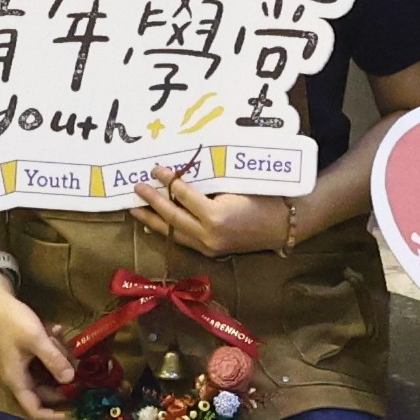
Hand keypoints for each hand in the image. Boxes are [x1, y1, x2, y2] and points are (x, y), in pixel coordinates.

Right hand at [0, 265, 77, 405]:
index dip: (55, 416)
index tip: (76, 413)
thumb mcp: (36, 339)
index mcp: (17, 380)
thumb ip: (54, 360)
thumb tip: (71, 380)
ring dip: (59, 359)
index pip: (35, 410)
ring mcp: (22, 365)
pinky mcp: (26, 353)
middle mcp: (18, 377)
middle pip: (46, 392)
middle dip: (64, 382)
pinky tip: (56, 330)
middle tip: (82, 371)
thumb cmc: (12, 321)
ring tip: (61, 339)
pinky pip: (44, 359)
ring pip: (47, 373)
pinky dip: (53, 349)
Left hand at [126, 171, 290, 256]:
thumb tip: (181, 176)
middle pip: (173, 218)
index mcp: (217, 216)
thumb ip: (209, 184)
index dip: (168, 180)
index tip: (156, 168)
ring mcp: (209, 247)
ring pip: (174, 233)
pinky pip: (184, 240)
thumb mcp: (236, 185)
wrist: (284, 225)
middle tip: (136, 187)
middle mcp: (209, 235)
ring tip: (136, 209)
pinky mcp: (211, 251)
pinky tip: (156, 224)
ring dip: (153, 220)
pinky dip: (169, 231)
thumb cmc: (265, 197)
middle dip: (153, 202)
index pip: (184, 196)